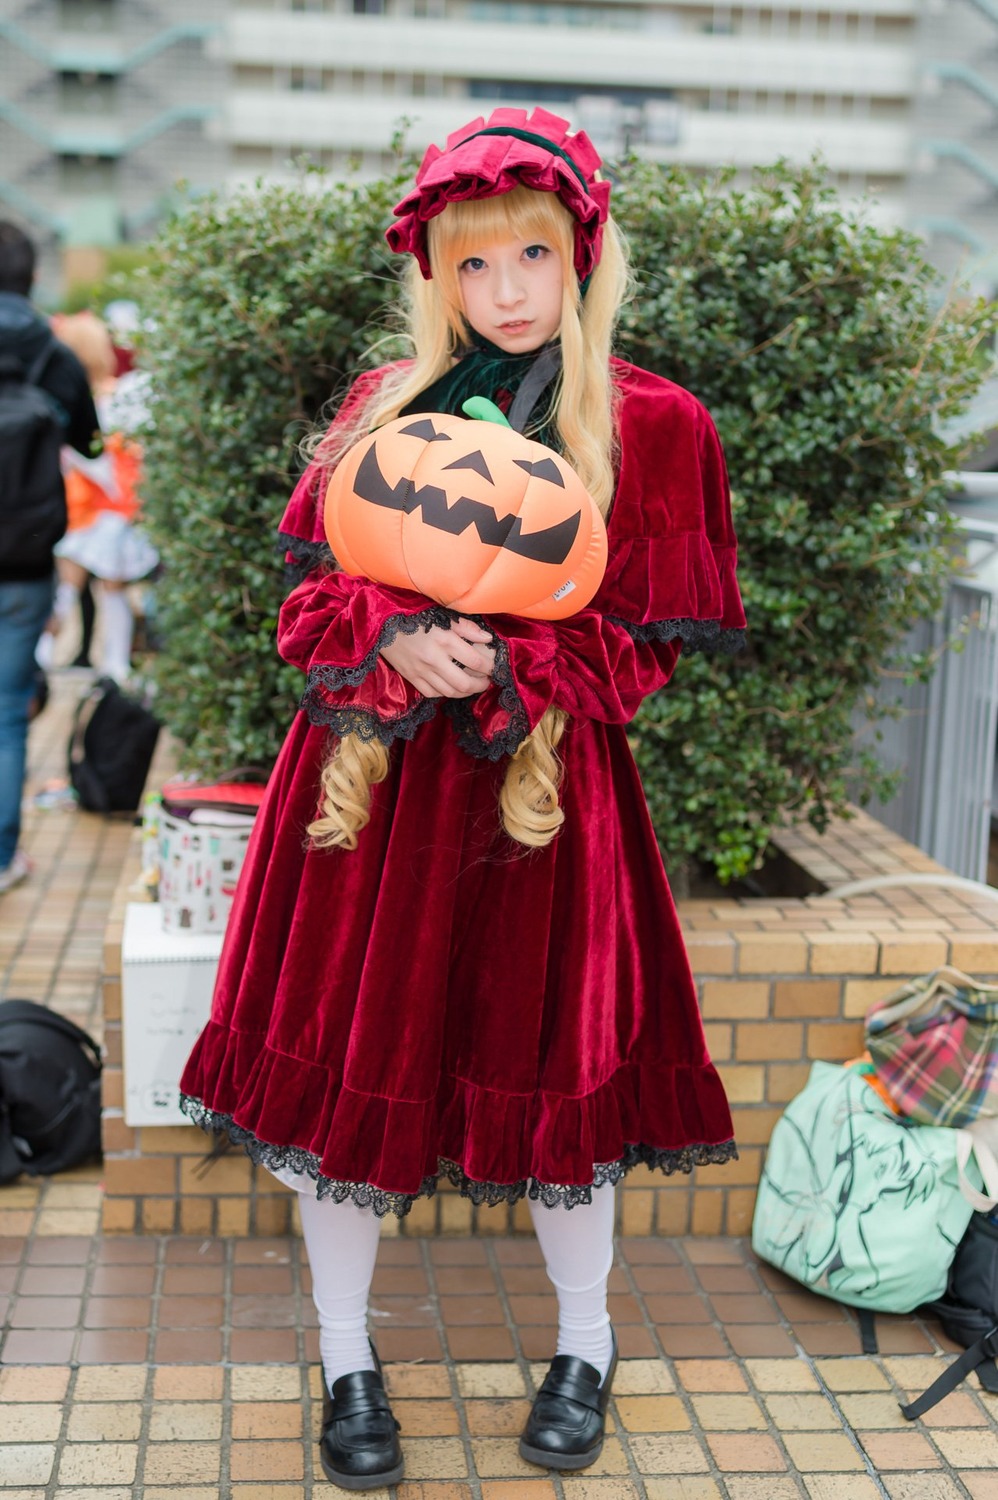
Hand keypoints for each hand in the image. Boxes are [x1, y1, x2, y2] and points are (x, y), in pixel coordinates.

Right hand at [381, 616, 495, 697]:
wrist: (383, 624)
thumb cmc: (416, 617)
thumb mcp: (443, 616)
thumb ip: (466, 628)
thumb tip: (487, 639)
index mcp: (445, 640)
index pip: (475, 661)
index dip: (489, 668)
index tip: (494, 668)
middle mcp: (434, 659)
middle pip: (464, 683)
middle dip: (480, 685)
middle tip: (486, 681)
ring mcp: (421, 671)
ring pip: (449, 692)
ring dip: (465, 692)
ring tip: (472, 686)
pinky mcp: (411, 677)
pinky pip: (432, 693)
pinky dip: (444, 693)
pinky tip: (451, 687)